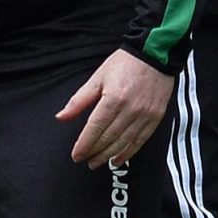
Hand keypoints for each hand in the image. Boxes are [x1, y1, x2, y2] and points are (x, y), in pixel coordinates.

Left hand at [55, 49, 173, 168]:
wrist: (154, 55)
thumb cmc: (124, 64)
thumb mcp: (97, 78)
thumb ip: (79, 100)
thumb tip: (61, 117)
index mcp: (113, 98)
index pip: (95, 128)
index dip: (84, 144)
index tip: (76, 154)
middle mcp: (130, 110)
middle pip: (109, 138)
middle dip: (95, 152)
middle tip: (85, 160)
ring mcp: (144, 115)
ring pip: (124, 143)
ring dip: (109, 155)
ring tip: (98, 162)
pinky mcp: (155, 118)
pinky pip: (140, 141)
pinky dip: (128, 153)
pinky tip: (118, 159)